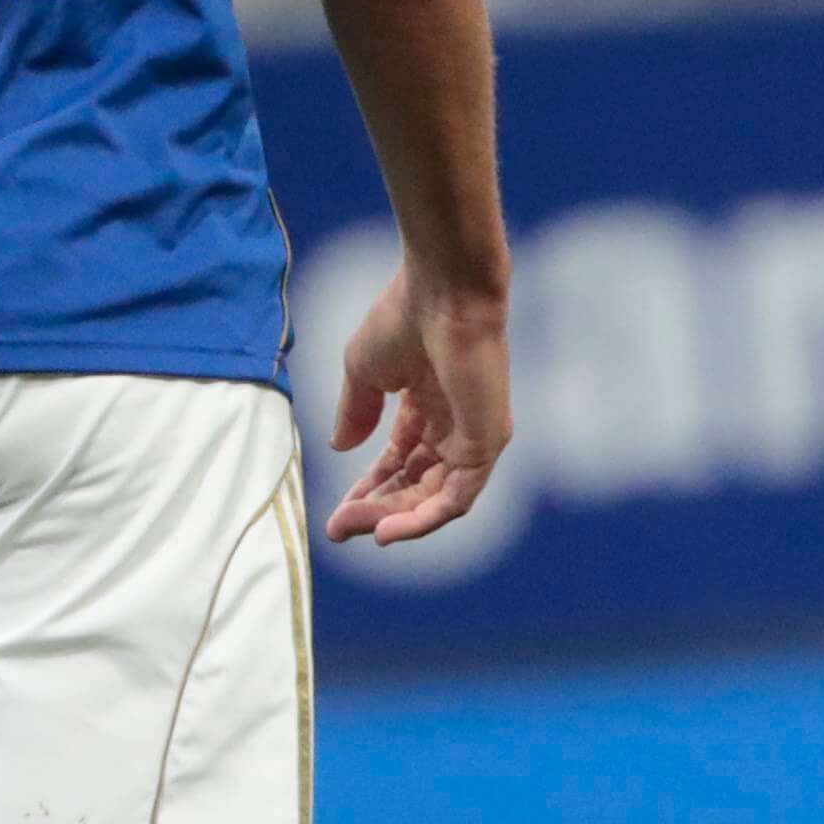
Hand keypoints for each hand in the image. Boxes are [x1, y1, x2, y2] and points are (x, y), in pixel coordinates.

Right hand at [324, 253, 511, 543]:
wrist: (441, 292)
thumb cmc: (404, 317)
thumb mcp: (365, 372)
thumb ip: (355, 412)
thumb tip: (339, 448)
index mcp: (428, 407)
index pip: (400, 461)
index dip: (368, 488)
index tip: (336, 513)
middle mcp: (455, 426)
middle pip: (416, 485)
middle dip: (376, 509)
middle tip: (339, 529)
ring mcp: (474, 436)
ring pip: (434, 498)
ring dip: (393, 518)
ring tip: (356, 530)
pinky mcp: (487, 442)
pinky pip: (457, 497)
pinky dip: (424, 518)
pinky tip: (388, 530)